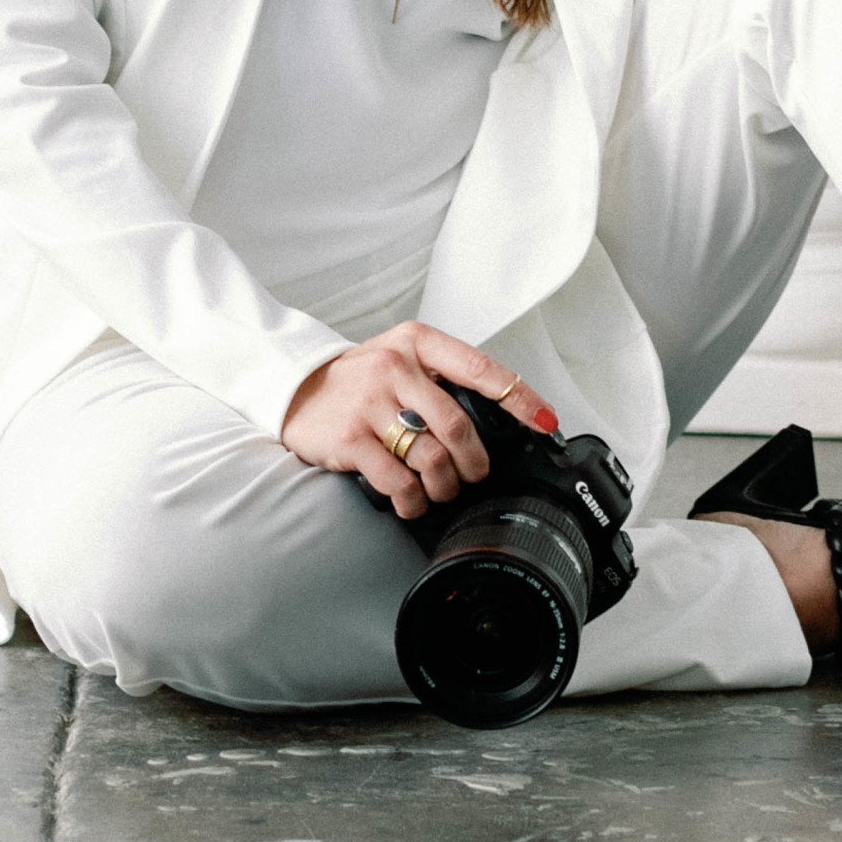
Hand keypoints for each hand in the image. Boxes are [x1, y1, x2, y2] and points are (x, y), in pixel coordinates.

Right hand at [279, 322, 558, 521]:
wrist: (296, 387)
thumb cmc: (361, 378)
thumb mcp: (401, 356)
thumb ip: (440, 376)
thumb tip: (494, 412)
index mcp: (418, 342)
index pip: (481, 368)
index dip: (519, 398)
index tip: (545, 421)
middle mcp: (396, 367)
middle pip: (458, 425)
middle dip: (475, 461)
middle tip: (475, 474)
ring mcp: (370, 402)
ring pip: (431, 456)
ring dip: (445, 485)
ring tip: (442, 489)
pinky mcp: (350, 438)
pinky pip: (397, 480)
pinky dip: (412, 499)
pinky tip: (412, 499)